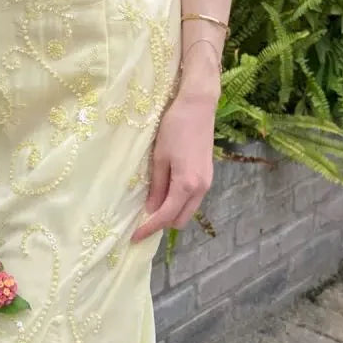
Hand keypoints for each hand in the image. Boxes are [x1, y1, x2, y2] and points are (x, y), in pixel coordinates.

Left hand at [131, 92, 215, 241]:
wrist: (198, 106)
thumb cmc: (174, 127)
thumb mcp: (160, 157)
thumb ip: (157, 185)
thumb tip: (151, 209)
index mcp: (186, 185)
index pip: (165, 216)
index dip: (149, 228)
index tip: (134, 237)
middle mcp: (201, 188)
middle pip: (180, 219)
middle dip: (162, 223)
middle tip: (141, 218)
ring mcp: (207, 182)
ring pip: (188, 210)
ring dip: (171, 212)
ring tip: (151, 203)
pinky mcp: (208, 175)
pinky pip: (193, 198)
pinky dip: (179, 201)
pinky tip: (165, 191)